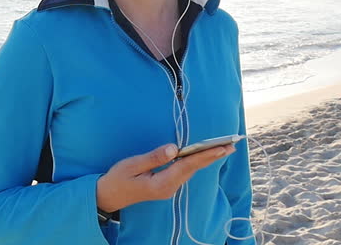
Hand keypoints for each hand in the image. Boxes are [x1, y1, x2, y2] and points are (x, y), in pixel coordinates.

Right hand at [96, 142, 235, 212]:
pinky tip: (204, 155)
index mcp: (161, 183)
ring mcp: (168, 188)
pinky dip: (196, 161)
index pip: (187, 166)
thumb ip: (154, 157)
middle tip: (231, 145)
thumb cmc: (118, 179)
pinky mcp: (166, 185)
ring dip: (206, 158)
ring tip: (223, 147)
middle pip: (194, 168)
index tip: (221, 147)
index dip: (205, 155)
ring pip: (191, 170)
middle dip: (213, 156)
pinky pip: (184, 171)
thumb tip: (173, 148)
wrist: (108, 196)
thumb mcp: (132, 165)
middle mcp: (169, 187)